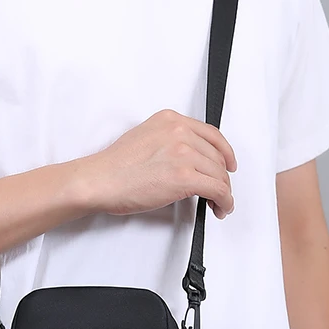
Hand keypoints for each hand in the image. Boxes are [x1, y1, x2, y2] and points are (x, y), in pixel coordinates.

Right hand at [80, 109, 236, 218]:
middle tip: (219, 191)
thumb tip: (189, 158)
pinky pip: (217, 190)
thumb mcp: (145, 137)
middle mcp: (180, 132)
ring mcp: (183, 154)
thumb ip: (170, 140)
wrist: (100, 180)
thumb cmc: (115, 166)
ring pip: (219, 175)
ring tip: (219, 204)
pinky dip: (224, 201)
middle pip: (217, 157)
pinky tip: (220, 208)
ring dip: (224, 192)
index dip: (225, 153)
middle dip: (222, 177)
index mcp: (171, 120)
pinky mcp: (184, 178)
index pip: (212, 134)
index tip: (228, 164)